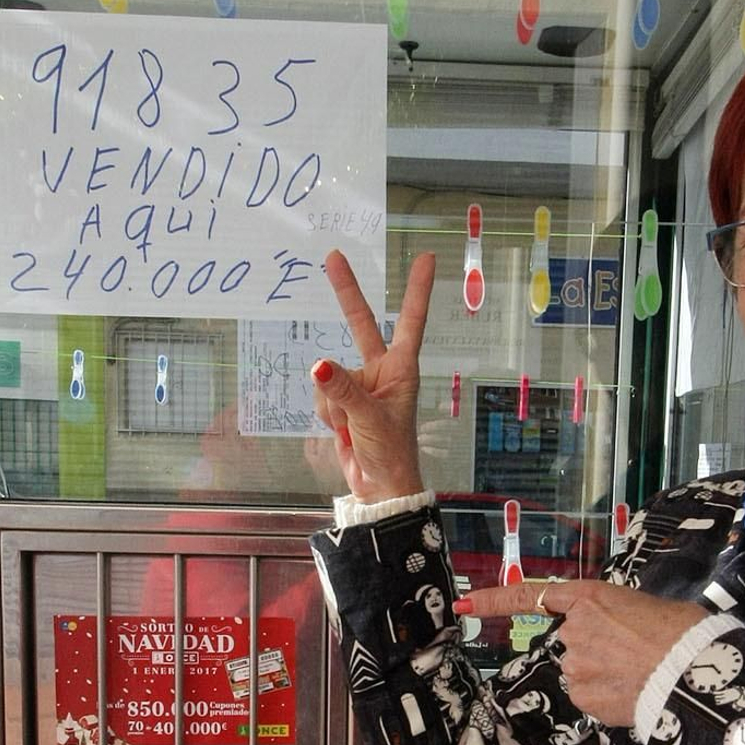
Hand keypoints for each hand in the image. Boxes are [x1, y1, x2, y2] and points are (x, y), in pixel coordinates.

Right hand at [311, 248, 434, 501]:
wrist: (380, 489)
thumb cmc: (391, 454)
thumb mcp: (369, 420)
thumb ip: (342, 391)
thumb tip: (318, 366)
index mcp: (402, 369)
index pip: (411, 321)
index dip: (417, 289)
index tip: (426, 258)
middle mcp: (381, 371)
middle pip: (361, 325)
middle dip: (346, 293)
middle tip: (333, 255)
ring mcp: (359, 386)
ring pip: (330, 376)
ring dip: (334, 404)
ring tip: (353, 428)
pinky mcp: (342, 403)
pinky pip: (322, 397)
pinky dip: (327, 415)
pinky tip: (342, 431)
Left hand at [460, 579, 707, 728]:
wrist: (693, 671)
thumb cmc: (683, 632)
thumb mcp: (646, 606)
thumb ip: (617, 615)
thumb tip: (619, 633)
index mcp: (590, 598)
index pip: (531, 595)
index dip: (494, 601)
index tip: (464, 605)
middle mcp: (573, 631)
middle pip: (573, 644)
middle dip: (597, 650)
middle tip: (635, 653)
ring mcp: (575, 666)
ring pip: (582, 672)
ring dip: (604, 675)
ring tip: (641, 673)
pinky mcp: (583, 698)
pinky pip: (589, 697)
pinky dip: (607, 697)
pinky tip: (633, 692)